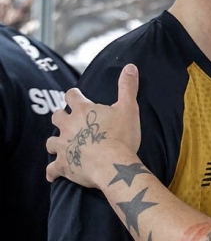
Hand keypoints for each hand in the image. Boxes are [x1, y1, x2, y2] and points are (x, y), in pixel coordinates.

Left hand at [46, 63, 141, 188]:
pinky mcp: (63, 165)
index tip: (76, 95)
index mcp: (83, 110)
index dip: (74, 95)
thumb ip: (127, 86)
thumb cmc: (122, 136)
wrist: (113, 165)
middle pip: (57, 116)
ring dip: (56, 142)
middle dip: (61, 117)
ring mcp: (63, 146)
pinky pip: (51, 169)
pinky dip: (52, 171)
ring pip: (51, 142)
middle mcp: (68, 126)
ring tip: (62, 144)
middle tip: (69, 119)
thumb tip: (130, 66)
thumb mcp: (129, 108)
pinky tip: (54, 174)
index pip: (71, 96)